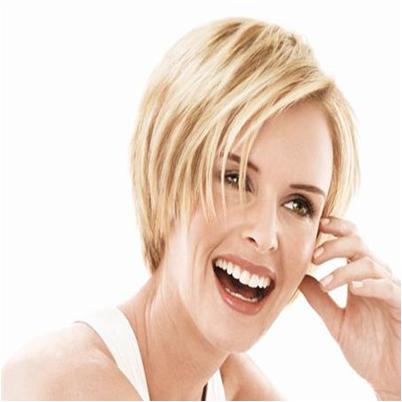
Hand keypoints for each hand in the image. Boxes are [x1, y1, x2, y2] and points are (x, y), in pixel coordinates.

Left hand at [299, 216, 400, 399]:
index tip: (317, 226)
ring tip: (326, 282)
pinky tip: (353, 288)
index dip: (336, 228)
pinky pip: (387, 287)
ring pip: (369, 262)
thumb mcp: (335, 320)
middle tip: (313, 257)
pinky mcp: (401, 306)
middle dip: (333, 245)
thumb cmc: (367, 347)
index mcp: (359, 276)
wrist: (389, 377)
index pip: (350, 240)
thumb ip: (319, 298)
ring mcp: (390, 290)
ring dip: (343, 269)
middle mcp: (376, 277)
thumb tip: (297, 277)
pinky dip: (369, 284)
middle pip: (357, 242)